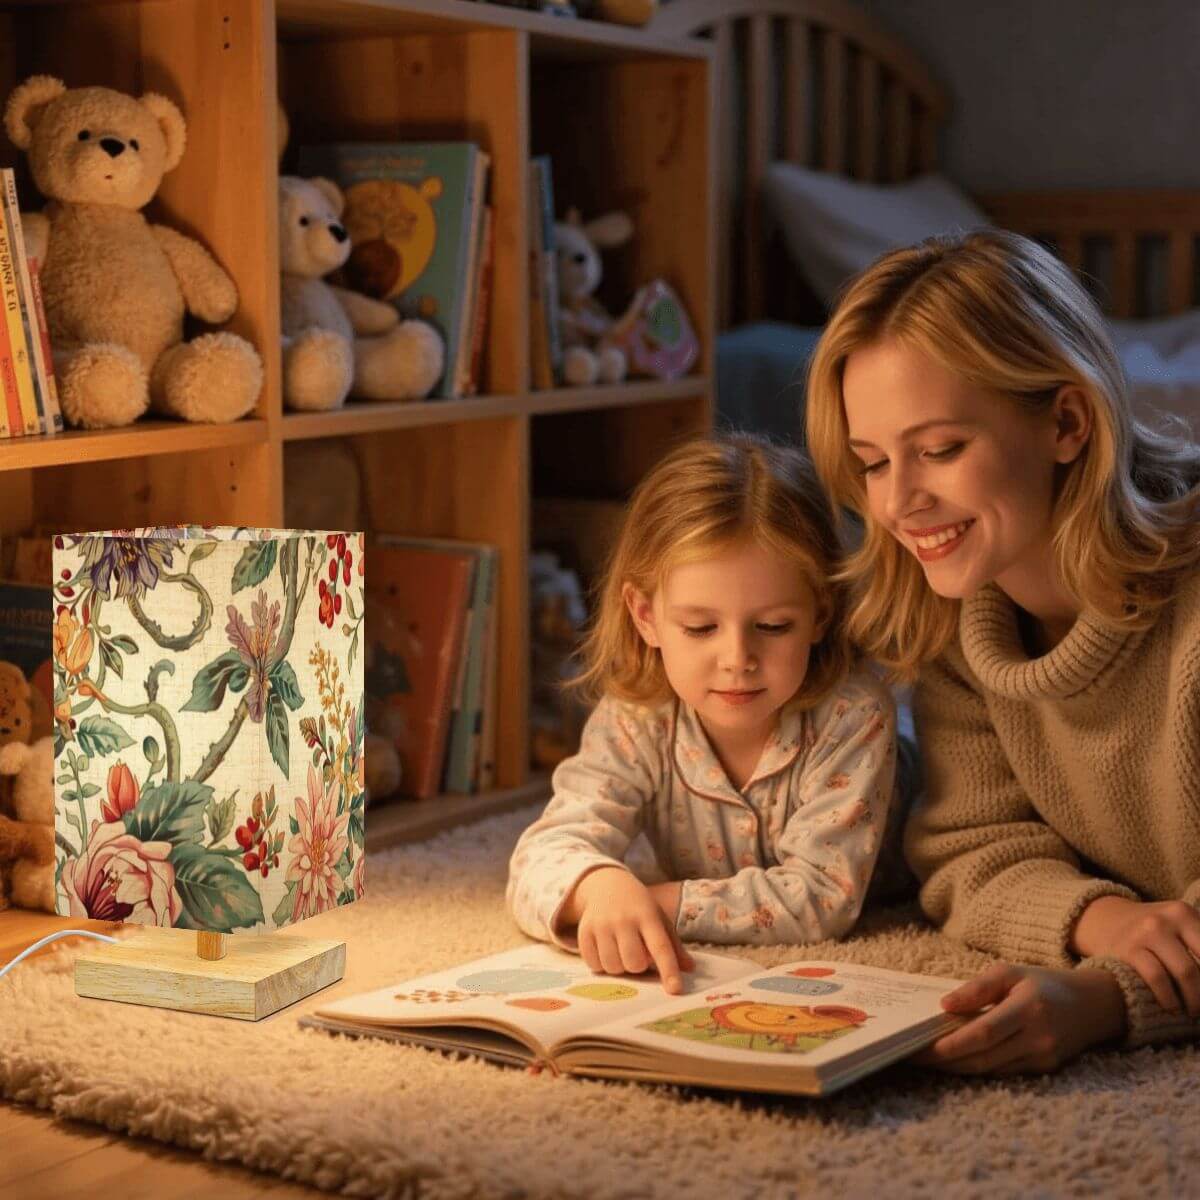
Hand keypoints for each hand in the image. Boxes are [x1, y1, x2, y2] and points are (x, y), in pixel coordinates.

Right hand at [565, 867, 694, 993]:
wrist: (606, 885)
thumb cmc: (639, 907)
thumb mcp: (659, 918)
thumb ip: (673, 945)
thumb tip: (690, 968)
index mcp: (647, 915)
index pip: (660, 947)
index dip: (668, 970)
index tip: (675, 990)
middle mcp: (623, 919)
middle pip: (634, 963)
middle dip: (639, 966)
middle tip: (638, 954)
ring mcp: (601, 924)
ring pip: (612, 967)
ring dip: (620, 967)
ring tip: (622, 952)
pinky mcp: (584, 931)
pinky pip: (594, 965)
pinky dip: (602, 964)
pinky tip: (606, 950)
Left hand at [912, 962, 1124, 1074]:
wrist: (1094, 1004)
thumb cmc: (1044, 983)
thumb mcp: (1010, 972)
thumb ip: (977, 988)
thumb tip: (945, 1006)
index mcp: (1028, 1009)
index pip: (983, 1034)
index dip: (951, 1044)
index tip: (921, 1046)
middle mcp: (1037, 1039)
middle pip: (983, 1058)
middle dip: (945, 1061)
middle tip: (912, 1055)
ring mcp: (1043, 1058)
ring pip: (990, 1070)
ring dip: (957, 1067)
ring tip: (926, 1058)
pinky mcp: (1044, 1070)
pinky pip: (1003, 1072)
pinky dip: (977, 1066)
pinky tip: (956, 1060)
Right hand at [1070, 896, 1199, 1016]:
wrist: (1105, 921)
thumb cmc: (1153, 931)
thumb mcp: (1178, 925)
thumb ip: (1198, 945)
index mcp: (1184, 913)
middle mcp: (1166, 919)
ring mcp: (1146, 933)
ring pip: (1186, 972)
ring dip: (1195, 1000)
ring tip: (1193, 1011)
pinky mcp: (1128, 950)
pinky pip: (1158, 978)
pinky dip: (1170, 998)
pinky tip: (1172, 1007)